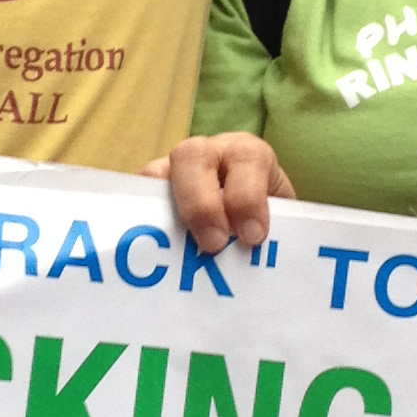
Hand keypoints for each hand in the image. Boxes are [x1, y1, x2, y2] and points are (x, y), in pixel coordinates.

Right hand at [150, 132, 293, 250]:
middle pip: (193, 156)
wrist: (247, 220)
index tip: (252, 237)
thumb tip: (264, 264)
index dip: (247, 196)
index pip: (247, 159)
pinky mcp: (150, 190)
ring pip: (157, 172)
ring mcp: (173, 168)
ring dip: (164, 211)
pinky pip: (136, 197)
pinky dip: (140, 218)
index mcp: (248, 154)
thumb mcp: (280, 223)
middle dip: (202, 204)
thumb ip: (275, 236)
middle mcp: (208, 152)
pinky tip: (147, 247)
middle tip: (213, 245)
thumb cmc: (263, 221)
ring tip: (172, 250)